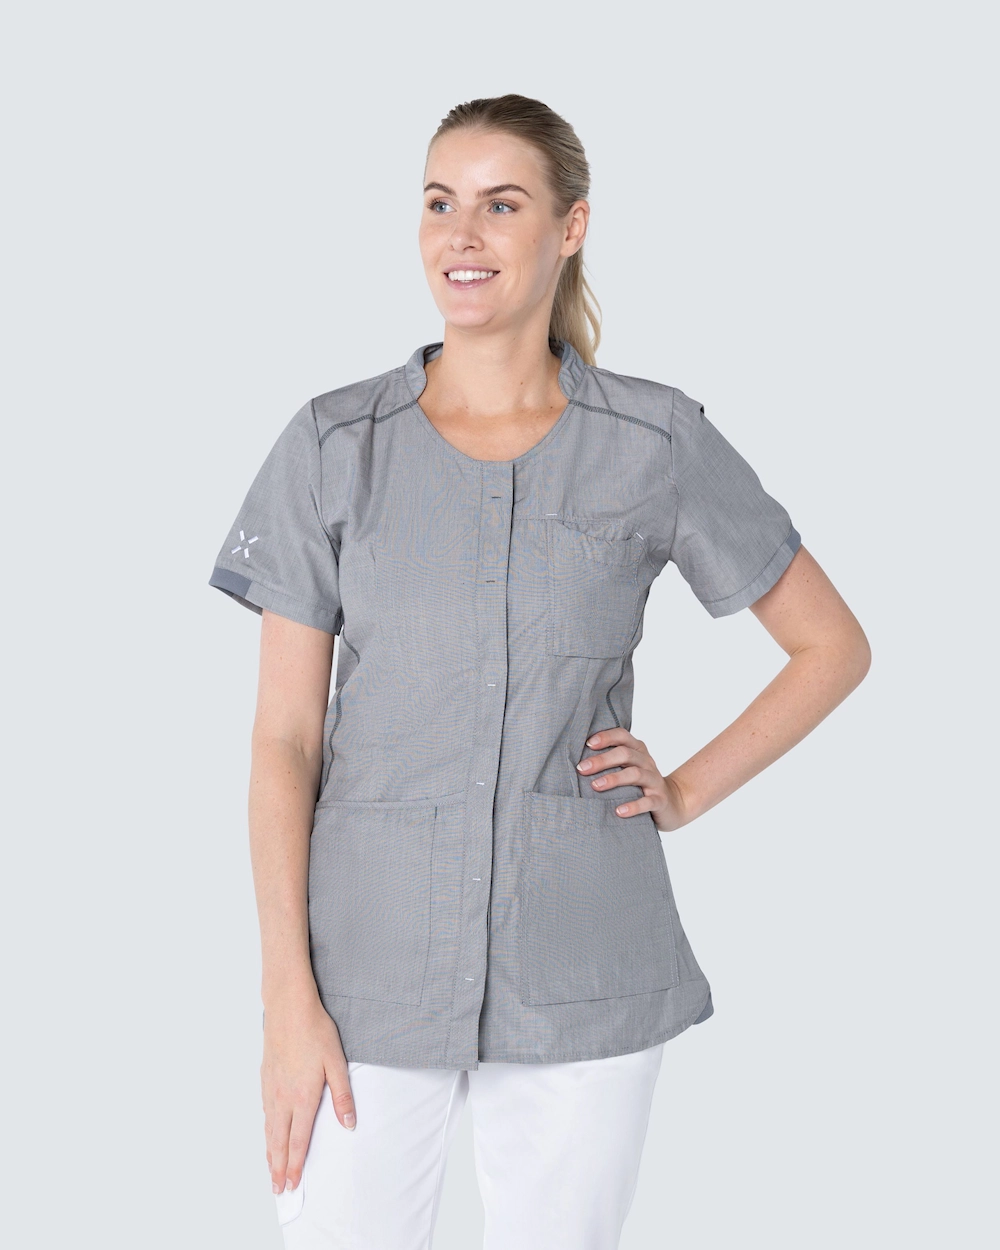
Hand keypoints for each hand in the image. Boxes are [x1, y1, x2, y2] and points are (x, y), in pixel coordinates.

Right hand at [261, 995, 355, 1193]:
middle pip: (279, 1141)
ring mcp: (271, 1088)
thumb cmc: (315, 1031)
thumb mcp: (336, 1062)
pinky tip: (267, 1134)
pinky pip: (264, 1112)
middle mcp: (282, 1097)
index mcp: (302, 1097)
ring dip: (269, 1153)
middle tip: (278, 1190)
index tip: (294, 1184)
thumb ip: (342, 1096)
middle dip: (278, 1168)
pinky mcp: (265, 1077)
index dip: (296, 1165)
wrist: (288, 1007)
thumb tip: (349, 1125)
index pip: (298, 1140)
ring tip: (271, 1170)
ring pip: (269, 1128)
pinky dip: (265, 1131)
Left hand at [576, 727, 690, 832]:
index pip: (622, 736)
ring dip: (614, 779)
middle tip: (582, 769)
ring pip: (635, 774)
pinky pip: (648, 801)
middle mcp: (646, 762)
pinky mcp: (660, 800)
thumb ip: (609, 762)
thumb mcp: (627, 769)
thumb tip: (577, 762)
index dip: (606, 737)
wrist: (672, 804)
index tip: (588, 744)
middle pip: (625, 754)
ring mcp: (654, 781)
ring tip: (596, 786)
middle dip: (602, 760)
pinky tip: (619, 811)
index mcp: (637, 751)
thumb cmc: (640, 785)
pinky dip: (633, 806)